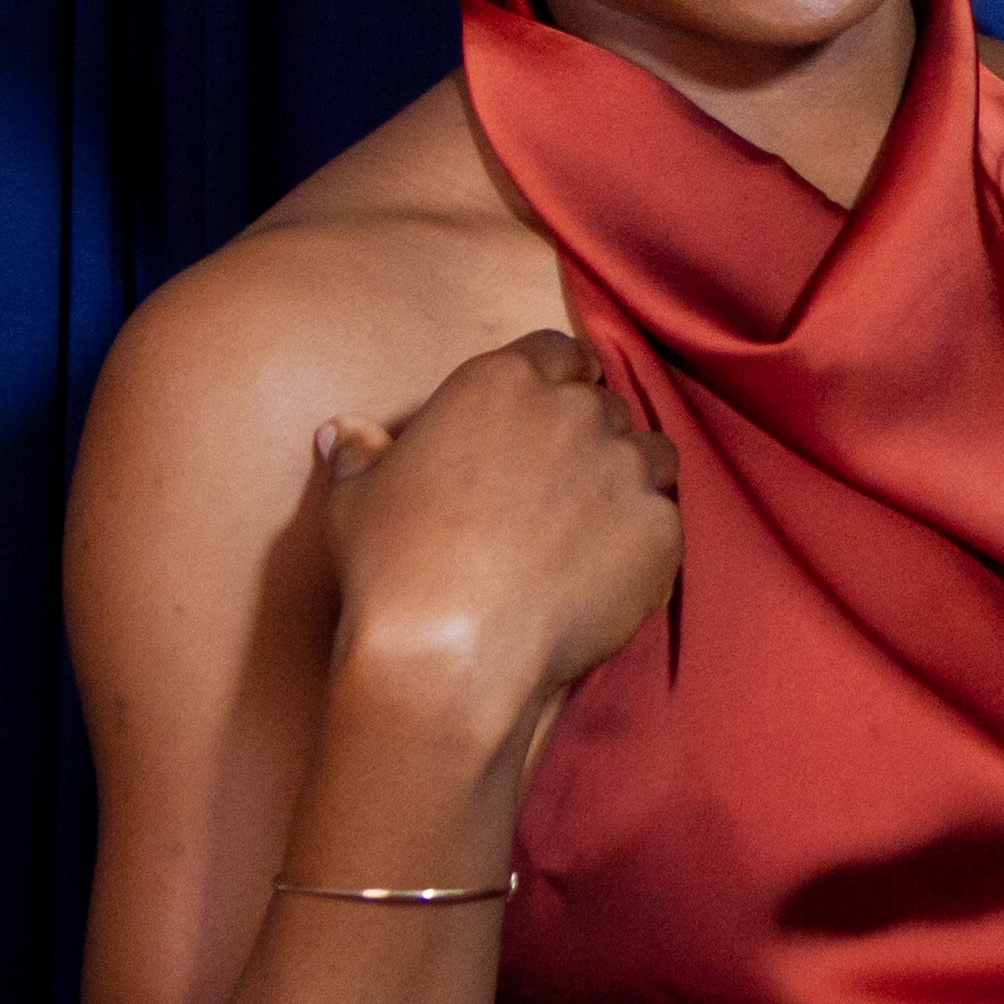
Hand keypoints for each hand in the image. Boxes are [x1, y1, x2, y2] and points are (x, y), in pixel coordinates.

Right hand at [312, 331, 680, 742]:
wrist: (449, 651)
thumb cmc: (391, 566)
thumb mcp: (356, 499)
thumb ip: (361, 452)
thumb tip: (339, 429)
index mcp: (504, 382)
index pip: (555, 352)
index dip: (554, 379)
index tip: (546, 411)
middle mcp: (575, 411)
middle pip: (601, 405)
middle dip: (586, 434)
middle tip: (557, 487)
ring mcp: (625, 466)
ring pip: (649, 453)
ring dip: (627, 477)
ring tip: (590, 526)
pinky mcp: (659, 525)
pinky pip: (664, 518)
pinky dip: (642, 538)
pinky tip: (605, 572)